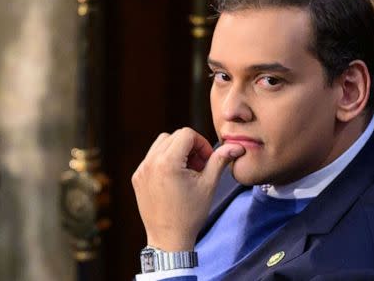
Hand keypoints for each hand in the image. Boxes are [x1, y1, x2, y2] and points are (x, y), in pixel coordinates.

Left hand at [132, 127, 244, 250]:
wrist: (169, 239)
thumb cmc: (190, 214)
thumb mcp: (208, 185)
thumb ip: (219, 160)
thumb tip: (236, 147)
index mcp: (168, 162)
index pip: (186, 134)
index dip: (201, 144)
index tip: (207, 160)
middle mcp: (150, 162)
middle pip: (173, 136)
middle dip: (189, 146)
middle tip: (199, 166)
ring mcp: (141, 170)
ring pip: (160, 143)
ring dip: (176, 150)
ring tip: (186, 171)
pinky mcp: (137, 177)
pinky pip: (151, 157)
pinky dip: (164, 160)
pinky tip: (174, 178)